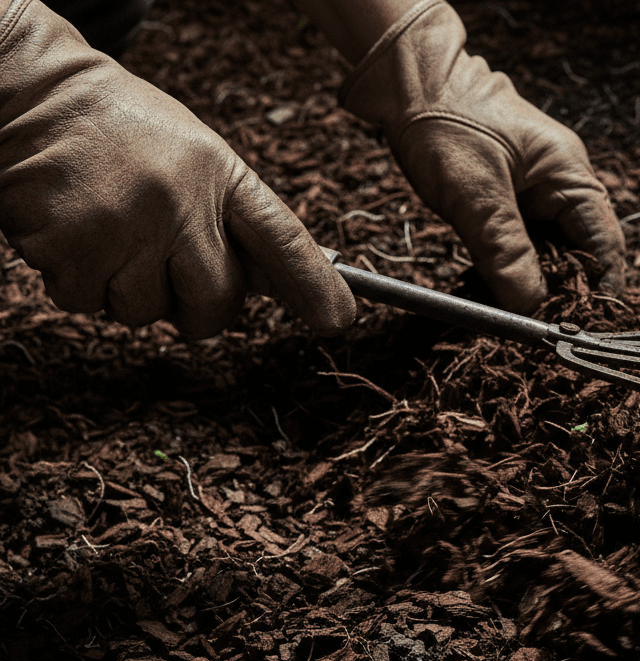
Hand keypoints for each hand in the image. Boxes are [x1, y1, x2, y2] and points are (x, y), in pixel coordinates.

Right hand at [0, 0, 354, 337]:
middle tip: (169, 272)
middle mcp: (179, 201)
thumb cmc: (122, 135)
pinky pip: (88, 305)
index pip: (282, 239)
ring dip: (127, 291)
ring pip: (145, 314)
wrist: (28, 91)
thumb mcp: (195, 161)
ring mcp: (124, 227)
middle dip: (198, 310)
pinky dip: (79, 284)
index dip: (314, 285)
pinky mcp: (71, 249)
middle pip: (216, 304)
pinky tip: (74, 234)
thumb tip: (277, 288)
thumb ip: (232, 221)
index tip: (338, 321)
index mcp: (219, 174)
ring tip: (109, 230)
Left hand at [339, 0, 625, 313]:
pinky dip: (509, 271)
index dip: (598, 288)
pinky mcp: (507, 203)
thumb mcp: (476, 195)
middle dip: (562, 293)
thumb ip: (506, 252)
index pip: (604, 244)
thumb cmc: (444, 122)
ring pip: (546, 255)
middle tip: (539, 327)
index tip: (579, 324)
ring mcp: (533, 195)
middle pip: (578, 255)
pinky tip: (493, 290)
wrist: (406, 84)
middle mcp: (559, 186)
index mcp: (569, 175)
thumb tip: (531, 308)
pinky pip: (519, 247)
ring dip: (532, 285)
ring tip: (514, 315)